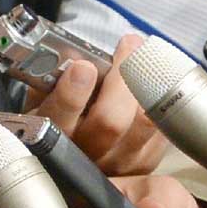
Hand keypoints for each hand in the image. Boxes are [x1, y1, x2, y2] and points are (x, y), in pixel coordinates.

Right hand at [28, 35, 167, 175]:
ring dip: (150, 83)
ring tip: (148, 55)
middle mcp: (85, 153)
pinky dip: (162, 99)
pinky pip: (162, 127)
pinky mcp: (145, 162)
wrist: (80, 150)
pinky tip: (158, 78)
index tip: (83, 66)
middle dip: (122, 79)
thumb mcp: (44, 95)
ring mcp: (118, 162)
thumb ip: (53, 75)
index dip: (73, 93)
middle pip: (110, 122)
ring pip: (144, 123)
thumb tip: (72, 52)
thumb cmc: (61, 114)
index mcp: (53, 133)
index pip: (61, 118)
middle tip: (129, 45)